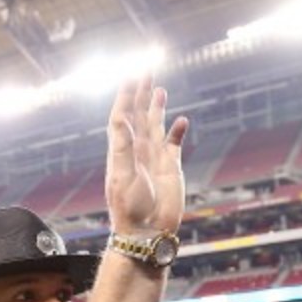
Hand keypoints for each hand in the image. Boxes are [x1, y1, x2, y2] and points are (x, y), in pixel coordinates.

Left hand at [105, 76, 188, 233]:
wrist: (146, 231)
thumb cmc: (130, 208)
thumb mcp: (122, 176)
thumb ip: (123, 146)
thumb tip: (120, 118)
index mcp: (122, 150)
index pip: (123, 116)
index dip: (126, 96)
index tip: (130, 76)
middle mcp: (137, 150)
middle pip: (139, 115)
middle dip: (141, 93)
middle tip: (144, 70)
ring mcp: (154, 158)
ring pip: (155, 125)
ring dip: (156, 107)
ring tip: (158, 88)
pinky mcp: (170, 168)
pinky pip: (174, 144)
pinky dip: (177, 131)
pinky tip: (181, 120)